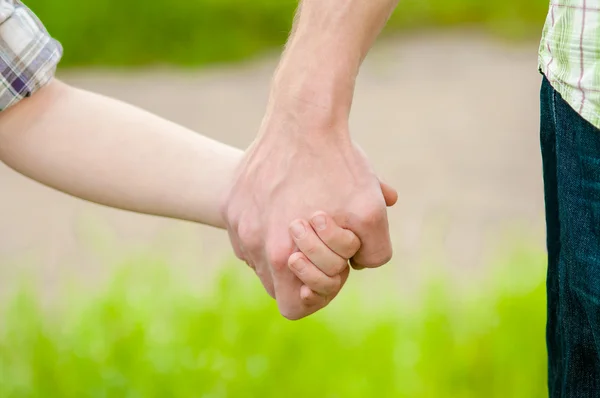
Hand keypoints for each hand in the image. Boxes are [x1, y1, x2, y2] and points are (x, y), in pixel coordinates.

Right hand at [222, 119, 394, 319]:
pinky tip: (287, 197)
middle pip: (277, 283)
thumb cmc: (337, 165)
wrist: (302, 116)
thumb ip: (374, 252)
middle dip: (304, 269)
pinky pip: (249, 229)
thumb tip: (357, 262)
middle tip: (322, 239)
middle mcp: (250, 244)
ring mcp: (236, 223)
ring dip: (285, 246)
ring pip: (262, 257)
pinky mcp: (231, 202)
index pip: (293, 307)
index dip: (319, 294)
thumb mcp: (373, 212)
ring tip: (304, 213)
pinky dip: (270, 223)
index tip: (333, 267)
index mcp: (278, 255)